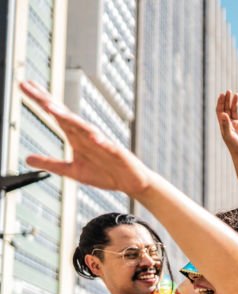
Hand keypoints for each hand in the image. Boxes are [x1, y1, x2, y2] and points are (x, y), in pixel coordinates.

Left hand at [19, 81, 151, 196]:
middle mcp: (86, 135)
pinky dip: (101, 140)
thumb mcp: (72, 171)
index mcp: (76, 137)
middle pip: (63, 114)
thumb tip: (27, 159)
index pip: (55, 115)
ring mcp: (101, 142)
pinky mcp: (116, 152)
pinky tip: (93, 137)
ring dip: (67, 117)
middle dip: (45, 100)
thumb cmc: (105, 173)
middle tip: (27, 85)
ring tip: (51, 108)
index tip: (23, 85)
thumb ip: (50, 163)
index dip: (39, 100)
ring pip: (82, 127)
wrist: (132, 182)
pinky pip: (107, 145)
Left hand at [216, 90, 237, 158]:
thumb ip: (226, 125)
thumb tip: (223, 114)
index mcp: (223, 125)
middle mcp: (229, 123)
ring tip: (236, 94)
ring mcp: (236, 125)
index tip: (222, 95)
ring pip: (235, 111)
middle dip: (227, 100)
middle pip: (227, 109)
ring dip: (235, 103)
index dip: (220, 102)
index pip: (220, 111)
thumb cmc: (234, 147)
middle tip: (228, 91)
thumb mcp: (229, 136)